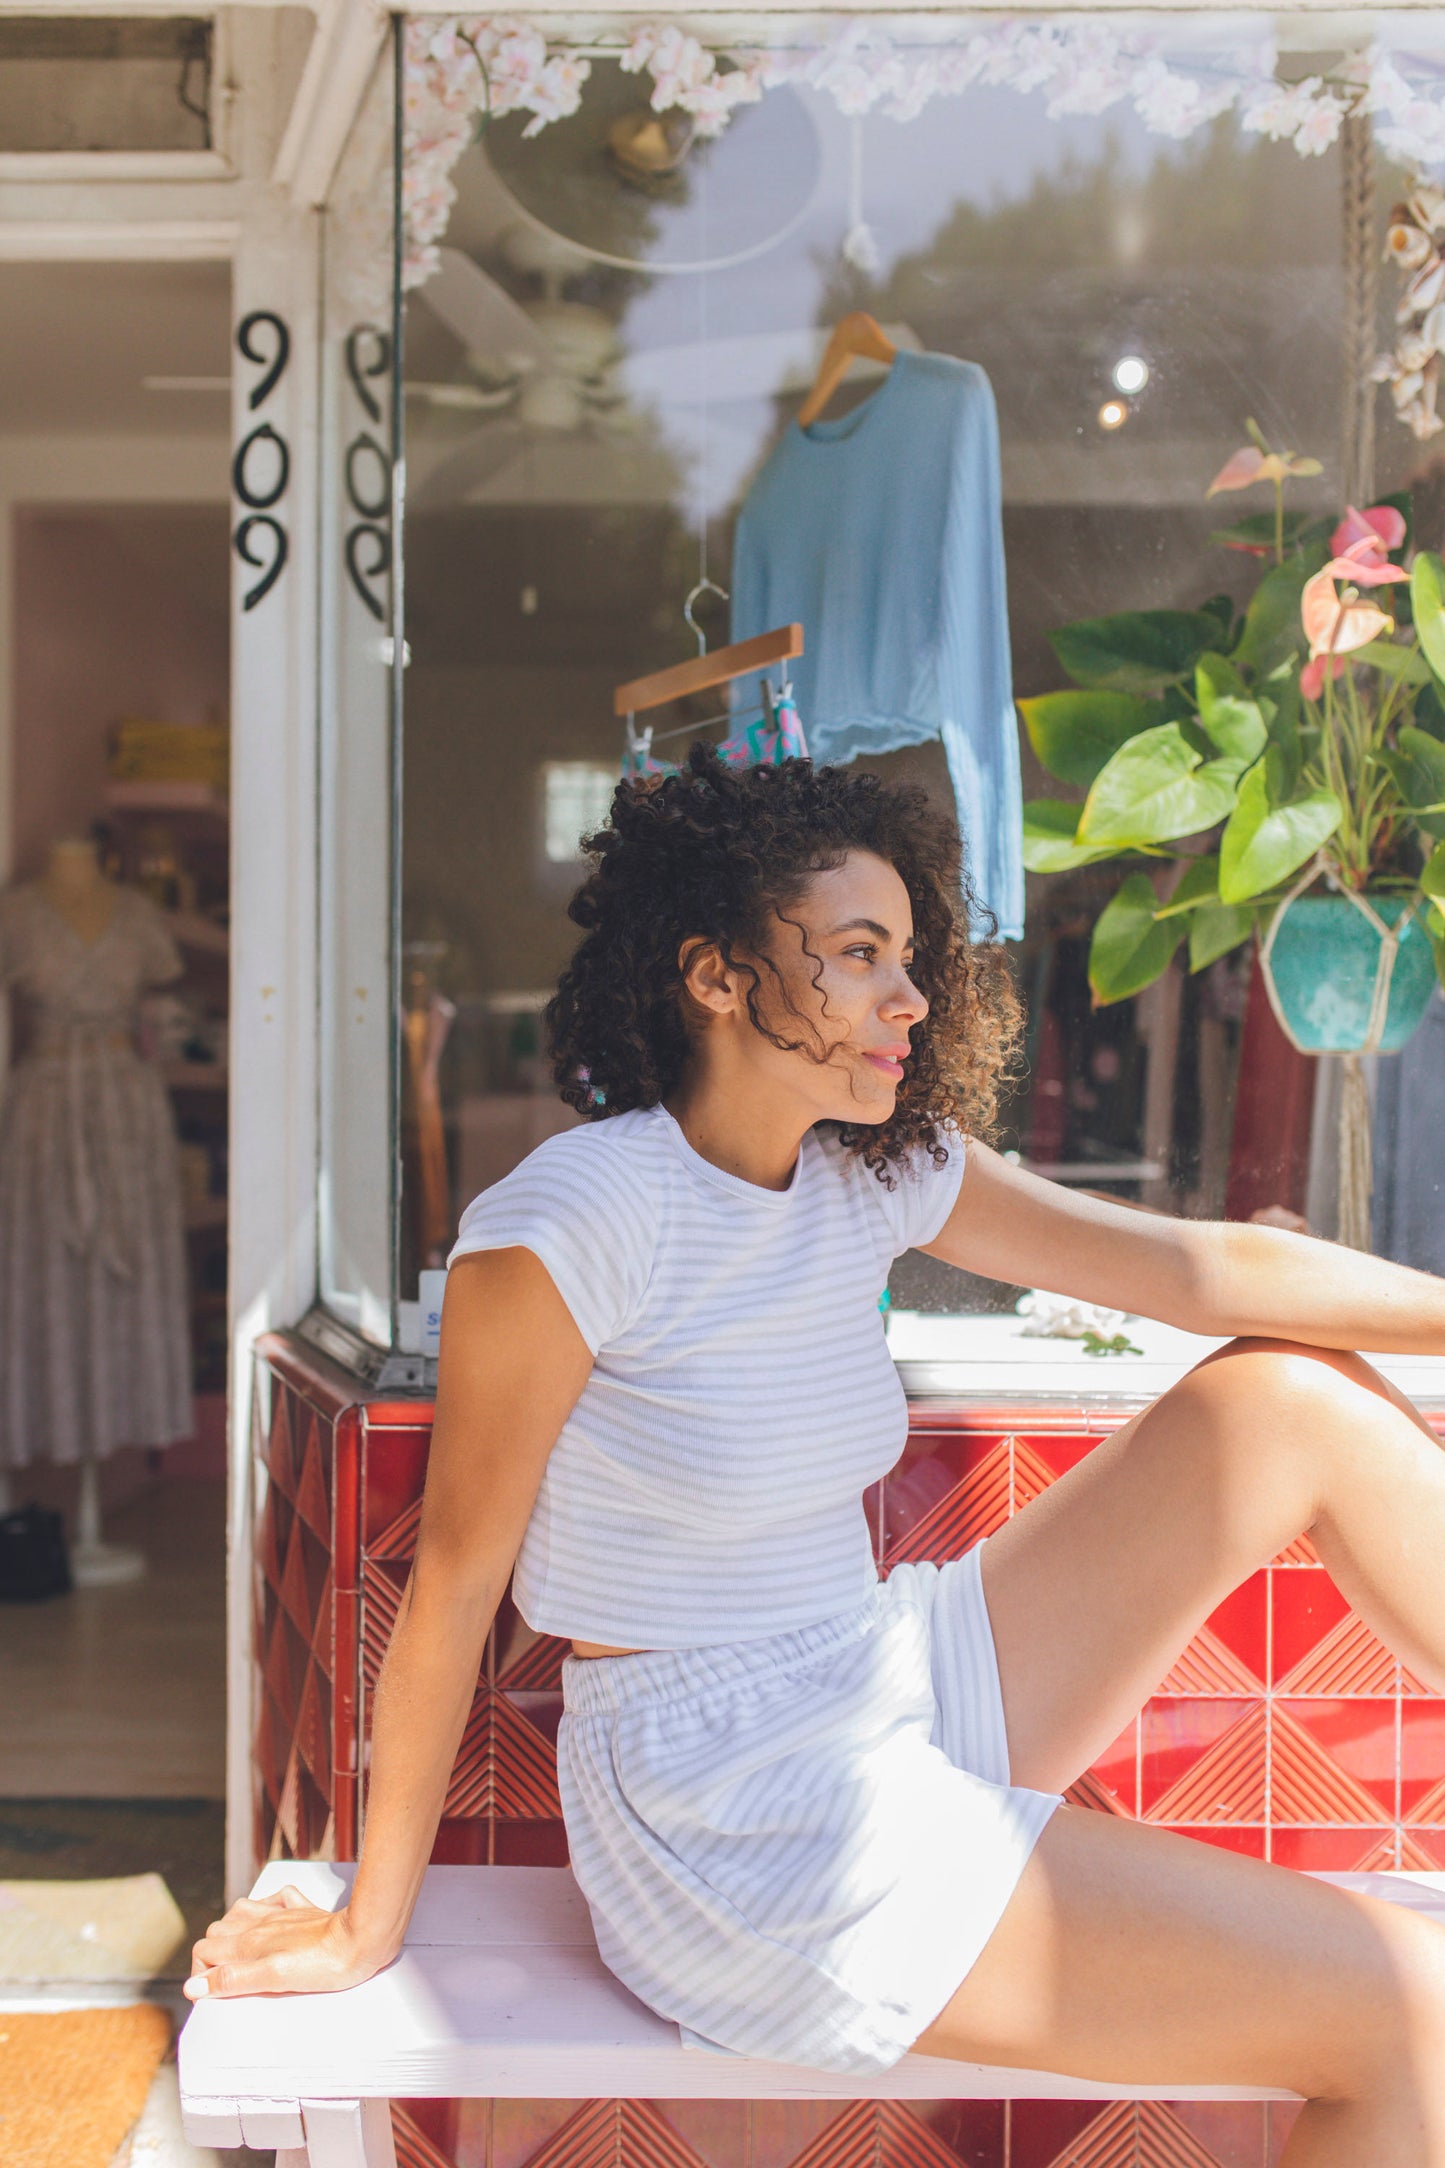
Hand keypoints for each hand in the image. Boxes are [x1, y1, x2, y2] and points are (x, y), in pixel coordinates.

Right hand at [184, 1885, 396, 2000]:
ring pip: (239, 1912)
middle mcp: (260, 1923)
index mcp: (251, 1942)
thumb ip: (233, 1979)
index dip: (199, 1975)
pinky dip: (265, 1908)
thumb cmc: (323, 1964)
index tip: (208, 1996)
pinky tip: (269, 1921)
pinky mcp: (302, 1911)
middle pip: (216, 1933)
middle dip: (210, 1957)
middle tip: (221, 1982)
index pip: (204, 1951)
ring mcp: (282, 1915)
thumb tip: (194, 1986)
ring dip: (231, 1932)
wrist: (362, 1939)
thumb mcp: (273, 1979)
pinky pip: (275, 1899)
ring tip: (238, 1955)